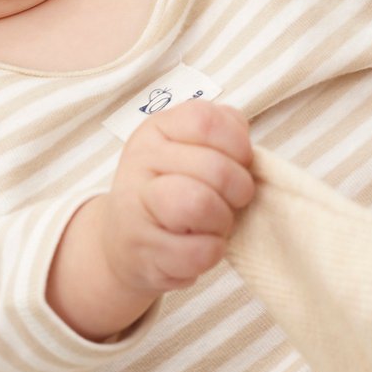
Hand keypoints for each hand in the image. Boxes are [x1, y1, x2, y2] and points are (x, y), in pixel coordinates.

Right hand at [99, 100, 255, 296]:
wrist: (123, 243)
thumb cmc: (172, 192)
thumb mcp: (190, 150)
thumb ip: (223, 135)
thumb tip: (248, 151)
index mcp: (156, 130)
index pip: (206, 120)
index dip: (238, 145)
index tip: (239, 162)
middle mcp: (140, 161)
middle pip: (214, 168)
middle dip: (238, 191)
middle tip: (229, 202)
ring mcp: (135, 207)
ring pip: (200, 204)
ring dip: (222, 221)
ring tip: (212, 224)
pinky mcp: (144, 250)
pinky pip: (200, 250)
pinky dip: (212, 252)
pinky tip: (198, 245)